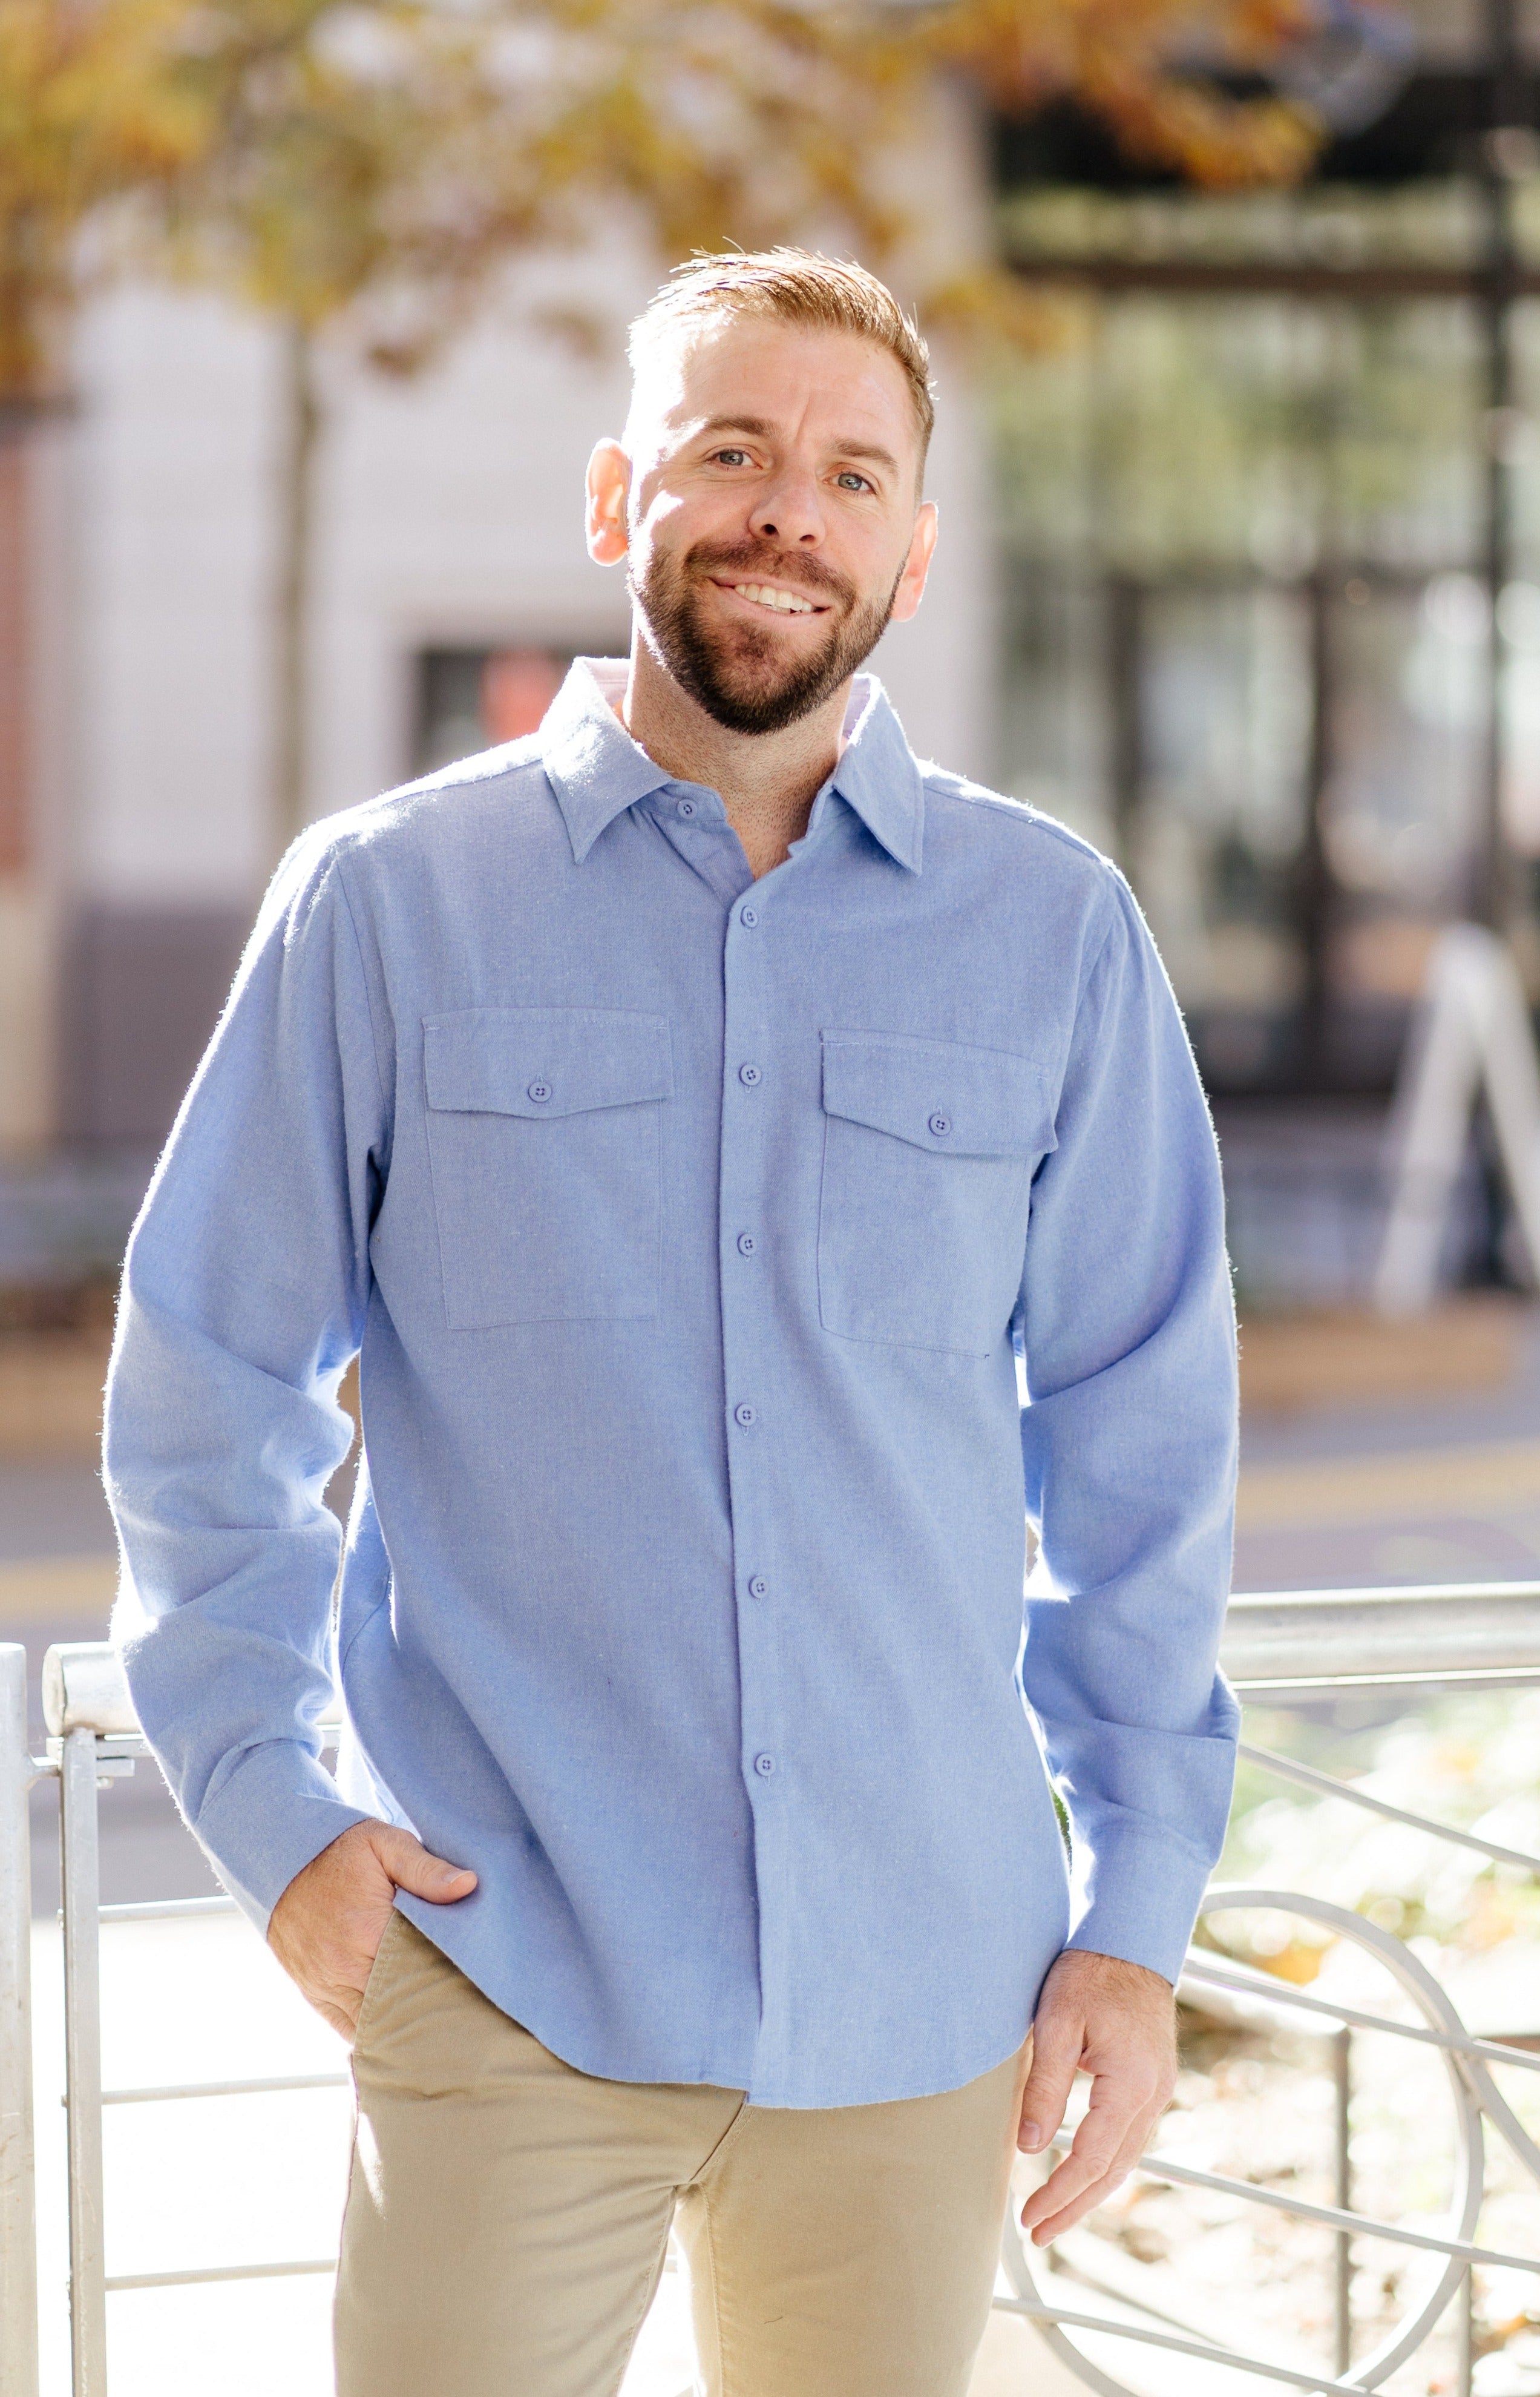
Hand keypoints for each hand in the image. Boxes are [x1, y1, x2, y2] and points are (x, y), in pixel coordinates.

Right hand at [267, 1820, 476, 2040]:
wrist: (282, 1866)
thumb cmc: (341, 1854)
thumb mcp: (385, 1845)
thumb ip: (426, 1868)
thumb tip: (467, 1885)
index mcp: (368, 1932)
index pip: (421, 1971)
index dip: (450, 1979)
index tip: (475, 1981)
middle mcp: (344, 1970)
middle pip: (400, 2007)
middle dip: (430, 2009)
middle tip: (465, 2010)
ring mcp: (327, 1988)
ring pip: (374, 2026)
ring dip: (402, 2026)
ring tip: (437, 2025)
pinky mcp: (316, 1996)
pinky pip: (348, 2029)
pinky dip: (374, 2033)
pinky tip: (400, 2034)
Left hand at [1016, 1949, 1176, 2245]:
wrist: (1129, 1939)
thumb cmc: (1088, 1974)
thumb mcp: (1056, 2025)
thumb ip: (1045, 2087)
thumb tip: (1027, 2147)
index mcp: (1130, 2084)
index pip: (1092, 2159)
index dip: (1060, 2195)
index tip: (1030, 2218)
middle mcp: (1152, 2095)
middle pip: (1114, 2171)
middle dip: (1075, 2207)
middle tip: (1039, 2234)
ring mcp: (1157, 2089)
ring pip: (1125, 2158)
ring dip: (1092, 2191)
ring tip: (1056, 2216)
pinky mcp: (1152, 2080)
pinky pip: (1130, 2137)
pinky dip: (1106, 2163)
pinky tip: (1084, 2173)